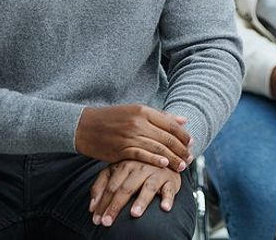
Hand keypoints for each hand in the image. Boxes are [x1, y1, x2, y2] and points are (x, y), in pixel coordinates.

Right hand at [75, 104, 191, 169]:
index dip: (183, 134)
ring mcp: (129, 136)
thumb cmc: (112, 118)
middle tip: (190, 158)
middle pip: (166, 137)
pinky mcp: (121, 149)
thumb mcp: (135, 111)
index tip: (191, 143)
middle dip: (181, 149)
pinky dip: (154, 160)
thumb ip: (160, 116)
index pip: (170, 123)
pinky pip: (142, 155)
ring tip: (182, 165)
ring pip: (157, 148)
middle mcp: (138, 122)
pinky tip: (164, 165)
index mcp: (143, 111)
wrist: (84, 126)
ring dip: (172, 158)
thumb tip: (183, 120)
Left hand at [89, 160, 181, 226]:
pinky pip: (169, 190)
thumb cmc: (137, 168)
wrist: (164, 158)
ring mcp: (157, 173)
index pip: (111, 186)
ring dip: (141, 201)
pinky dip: (167, 198)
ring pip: (148, 187)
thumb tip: (92, 207)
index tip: (96, 220)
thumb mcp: (117, 171)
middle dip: (115, 206)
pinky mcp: (171, 180)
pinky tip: (164, 208)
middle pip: (126, 188)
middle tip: (107, 222)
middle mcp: (141, 167)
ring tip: (134, 214)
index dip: (102, 203)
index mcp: (125, 164)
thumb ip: (102, 184)